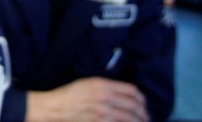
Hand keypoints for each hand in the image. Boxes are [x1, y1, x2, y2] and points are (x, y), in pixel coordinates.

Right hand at [26, 77, 148, 121]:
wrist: (55, 108)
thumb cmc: (69, 95)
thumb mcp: (87, 84)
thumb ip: (106, 87)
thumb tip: (125, 95)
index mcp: (102, 85)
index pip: (132, 90)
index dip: (141, 98)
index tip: (143, 104)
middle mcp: (105, 98)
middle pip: (134, 106)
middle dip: (143, 113)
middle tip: (146, 117)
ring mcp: (103, 113)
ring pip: (130, 118)